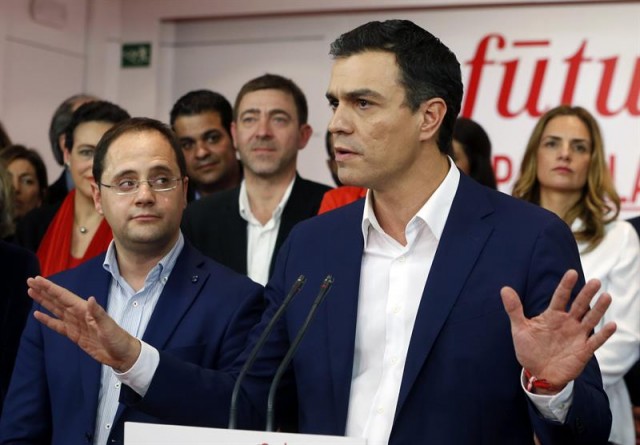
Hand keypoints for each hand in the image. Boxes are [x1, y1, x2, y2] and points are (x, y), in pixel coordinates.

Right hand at [27, 276, 140, 371]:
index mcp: (86, 310)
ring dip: (43, 301)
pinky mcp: (74, 335)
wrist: (121, 355)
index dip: (50, 288)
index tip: (38, 280)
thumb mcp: (108, 326)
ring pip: (55, 310)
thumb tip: (91, 299)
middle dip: (44, 291)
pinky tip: (37, 314)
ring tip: (31, 292)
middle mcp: (79, 314)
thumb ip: (98, 314)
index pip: (64, 296)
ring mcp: (75, 324)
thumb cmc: (117, 338)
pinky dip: (47, 320)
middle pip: (57, 300)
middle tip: (29, 281)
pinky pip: (57, 325)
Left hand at [500, 269, 615, 392]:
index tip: (571, 273)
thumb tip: (504, 288)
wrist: (538, 373)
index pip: (560, 297)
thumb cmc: (529, 349)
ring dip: (599, 309)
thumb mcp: (519, 328)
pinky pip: (596, 340)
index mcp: (552, 315)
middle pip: (579, 305)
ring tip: (606, 296)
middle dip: (586, 293)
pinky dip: (604, 333)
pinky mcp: (583, 350)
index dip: (566, 285)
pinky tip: (611, 325)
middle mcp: (567, 322)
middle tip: (595, 281)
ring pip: (590, 319)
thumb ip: (514, 309)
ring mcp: (577, 335)